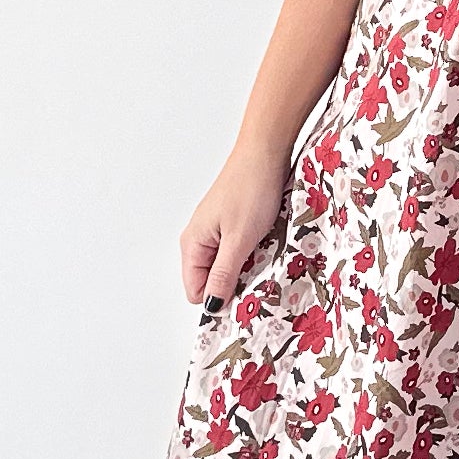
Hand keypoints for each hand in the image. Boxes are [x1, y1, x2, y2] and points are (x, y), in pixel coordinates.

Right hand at [181, 140, 290, 305]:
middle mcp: (199, 239)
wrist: (266, 153)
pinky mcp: (231, 224)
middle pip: (211, 281)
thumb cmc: (251, 189)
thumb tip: (211, 306)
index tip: (245, 297)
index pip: (196, 291)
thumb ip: (223, 275)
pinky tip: (266, 245)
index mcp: (192, 244)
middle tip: (259, 275)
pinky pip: (237, 252)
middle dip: (234, 285)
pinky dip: (252, 254)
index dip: (220, 299)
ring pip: (227, 267)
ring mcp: (215, 231)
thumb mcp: (239, 239)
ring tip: (264, 256)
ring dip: (246, 269)